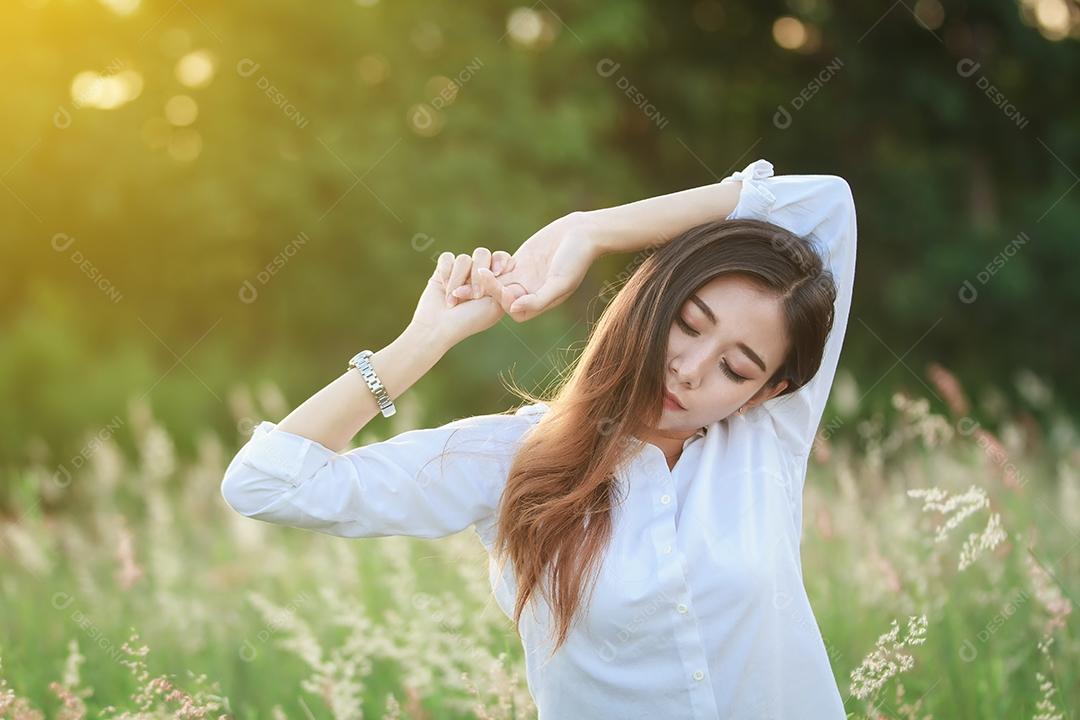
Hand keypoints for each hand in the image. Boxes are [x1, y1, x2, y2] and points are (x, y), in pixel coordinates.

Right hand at [409, 247, 514, 349]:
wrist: (439, 327)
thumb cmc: (469, 320)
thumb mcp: (495, 304)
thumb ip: (504, 283)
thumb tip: (510, 262)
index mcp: (495, 282)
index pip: (502, 259)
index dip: (501, 260)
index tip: (497, 272)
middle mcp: (478, 275)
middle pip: (483, 254)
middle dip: (478, 276)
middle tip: (476, 295)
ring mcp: (460, 272)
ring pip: (464, 258)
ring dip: (458, 280)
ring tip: (454, 300)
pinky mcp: (443, 270)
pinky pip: (447, 258)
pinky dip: (446, 274)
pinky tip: (444, 289)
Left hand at [449, 212, 601, 321]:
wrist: (582, 233)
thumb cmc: (576, 259)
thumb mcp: (559, 282)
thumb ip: (538, 299)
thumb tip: (514, 310)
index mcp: (540, 301)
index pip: (512, 309)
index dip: (497, 303)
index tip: (484, 292)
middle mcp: (529, 292)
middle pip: (499, 298)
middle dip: (479, 295)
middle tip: (456, 293)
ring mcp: (523, 277)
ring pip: (495, 283)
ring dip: (476, 282)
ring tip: (455, 279)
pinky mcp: (518, 262)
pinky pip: (497, 268)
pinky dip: (484, 266)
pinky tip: (468, 262)